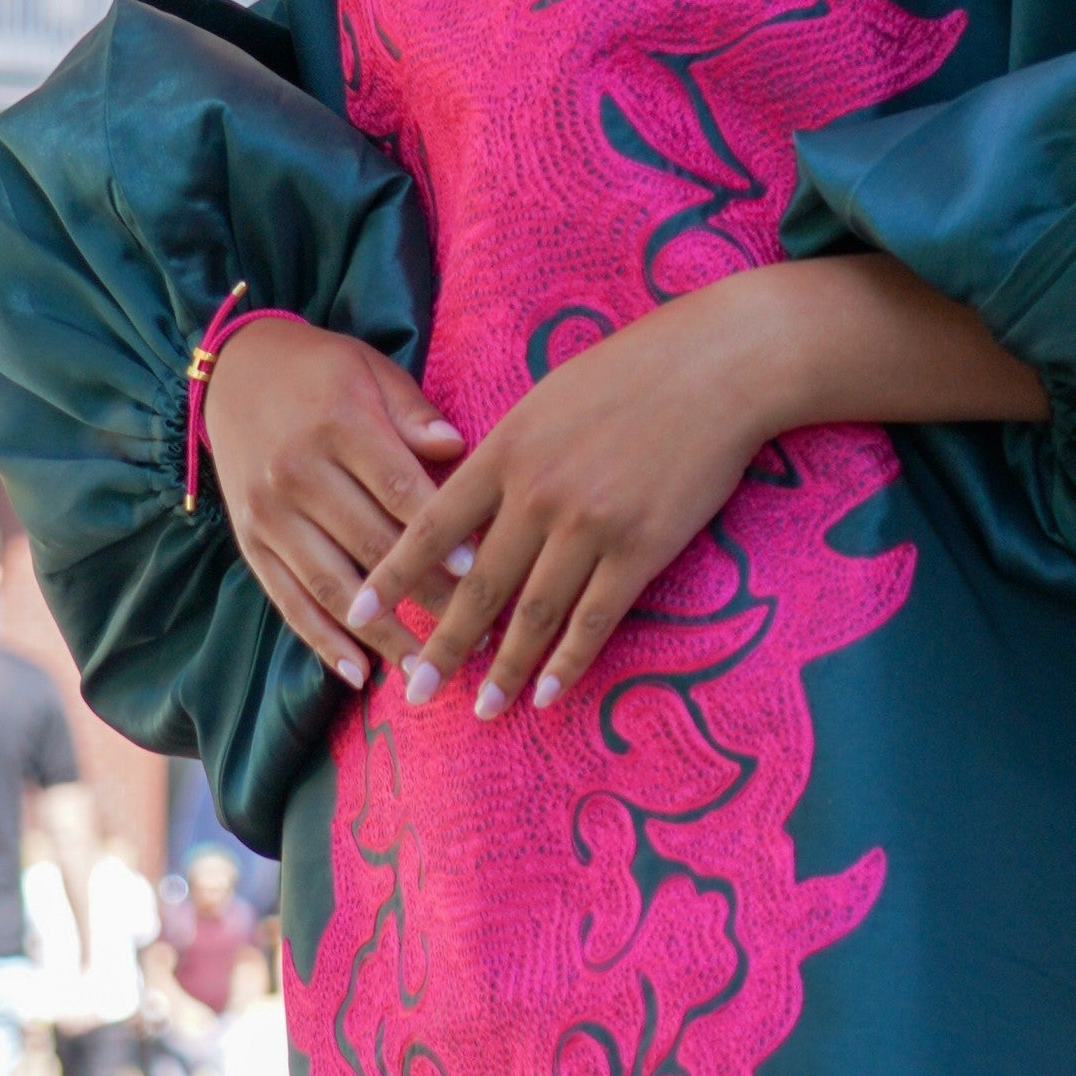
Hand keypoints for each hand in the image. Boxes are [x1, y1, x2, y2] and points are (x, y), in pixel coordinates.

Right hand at [207, 313, 464, 685]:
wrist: (231, 373)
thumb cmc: (321, 372)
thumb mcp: (371, 371)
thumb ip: (413, 414)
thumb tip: (459, 449)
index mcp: (338, 426)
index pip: (398, 490)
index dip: (439, 533)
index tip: (480, 568)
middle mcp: (298, 474)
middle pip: (372, 547)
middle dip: (427, 595)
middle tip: (476, 630)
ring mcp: (270, 515)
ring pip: (332, 586)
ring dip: (382, 633)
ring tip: (427, 668)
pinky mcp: (251, 542)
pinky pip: (288, 600)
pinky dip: (321, 640)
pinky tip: (357, 672)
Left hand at [360, 274, 823, 719]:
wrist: (718, 365)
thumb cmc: (632, 372)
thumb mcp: (546, 400)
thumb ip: (507, 454)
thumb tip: (473, 505)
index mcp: (505, 451)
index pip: (431, 526)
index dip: (391, 574)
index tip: (358, 612)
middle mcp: (537, 494)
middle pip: (477, 585)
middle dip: (442, 646)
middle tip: (415, 694)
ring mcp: (589, 524)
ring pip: (533, 613)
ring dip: (506, 669)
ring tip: (484, 709)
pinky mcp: (640, 547)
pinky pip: (596, 618)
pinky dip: (569, 661)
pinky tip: (549, 693)